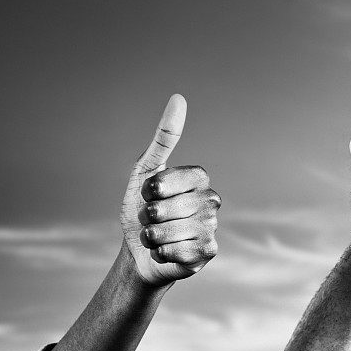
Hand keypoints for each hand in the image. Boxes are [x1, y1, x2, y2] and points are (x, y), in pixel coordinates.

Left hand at [120, 94, 220, 286]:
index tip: (148, 193)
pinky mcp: (209, 251)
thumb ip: (163, 138)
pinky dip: (163, 252)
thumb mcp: (144, 171)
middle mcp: (211, 200)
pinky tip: (165, 252)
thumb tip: (179, 98)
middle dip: (150, 215)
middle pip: (176, 206)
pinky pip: (181, 250)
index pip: (184, 176)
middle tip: (150, 218)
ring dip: (153, 235)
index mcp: (199, 179)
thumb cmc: (140, 209)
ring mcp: (212, 226)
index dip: (160, 187)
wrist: (138, 252)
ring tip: (155, 236)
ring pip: (176, 230)